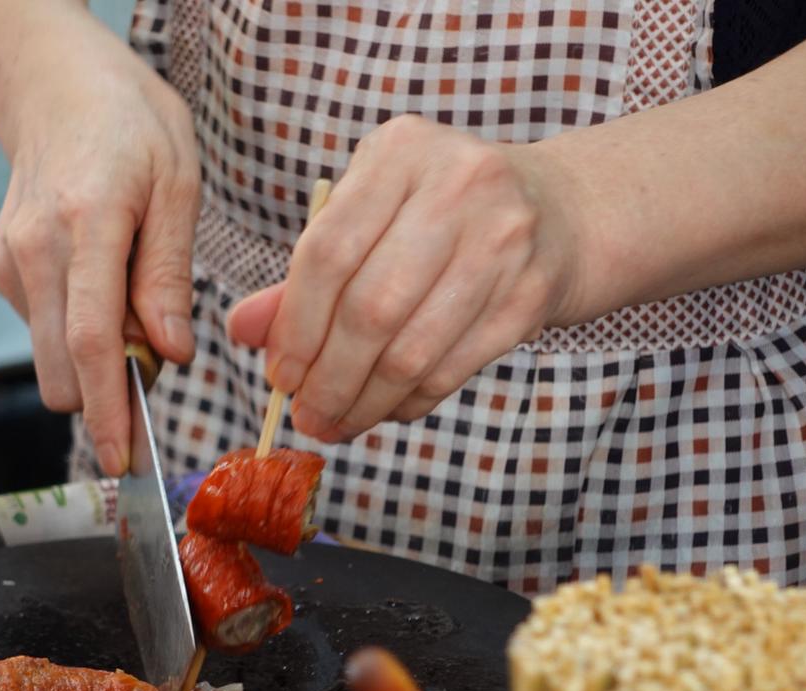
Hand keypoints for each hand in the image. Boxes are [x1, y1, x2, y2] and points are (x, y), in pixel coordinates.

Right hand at [0, 7, 199, 474]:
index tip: (120, 458)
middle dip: (105, 397)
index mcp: (87, 222)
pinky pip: (43, 330)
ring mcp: (9, 261)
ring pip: (50, 358)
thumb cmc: (130, 126)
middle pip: (59, 369)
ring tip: (132, 298)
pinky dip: (76, 330)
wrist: (55, 85)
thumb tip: (168, 355)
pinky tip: (99, 280)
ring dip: (94, 360)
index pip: (90, 339)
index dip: (107, 409)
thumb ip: (169, 276)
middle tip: (153, 370)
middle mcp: (35, 248)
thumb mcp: (177, 185)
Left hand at [227, 116, 581, 442]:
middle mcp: (458, 185)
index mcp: (401, 152)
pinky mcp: (532, 294)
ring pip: (412, 348)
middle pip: (370, 307)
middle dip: (328, 377)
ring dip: (365, 401)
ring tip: (337, 422)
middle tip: (306, 414)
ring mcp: (504, 239)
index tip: (278, 374)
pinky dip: (410, 401)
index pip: (328, 251)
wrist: (564, 211)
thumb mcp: (373, 217)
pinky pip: (452, 368)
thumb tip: (242, 331)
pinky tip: (387, 409)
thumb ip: (306, 272)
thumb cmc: (442, 217)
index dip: (295, 325)